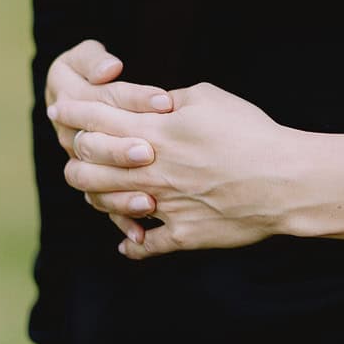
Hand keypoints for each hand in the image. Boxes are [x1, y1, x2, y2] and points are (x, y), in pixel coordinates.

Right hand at [45, 39, 173, 242]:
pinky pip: (105, 207)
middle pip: (94, 149)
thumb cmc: (91, 68)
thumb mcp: (88, 58)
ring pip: (94, 186)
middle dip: (120, 150)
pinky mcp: (98, 184)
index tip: (164, 101)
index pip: (101, 102)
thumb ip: (94, 61)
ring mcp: (84, 164)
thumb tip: (106, 68)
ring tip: (150, 200)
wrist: (80, 97)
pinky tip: (140, 235)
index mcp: (68, 102)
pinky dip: (122, 220)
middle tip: (149, 150)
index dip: (133, 101)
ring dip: (120, 194)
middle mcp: (72, 137)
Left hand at [58, 82, 308, 257]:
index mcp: (156, 131)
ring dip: (95, 195)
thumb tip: (151, 103)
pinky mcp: (182, 235)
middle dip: (75, 156)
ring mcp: (163, 205)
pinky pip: (144, 246)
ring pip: (106, 204)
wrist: (284, 181)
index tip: (59, 108)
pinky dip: (132, 245)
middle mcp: (151, 169)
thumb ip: (170, 100)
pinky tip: (128, 241)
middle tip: (75, 151)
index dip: (74, 111)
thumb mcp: (209, 98)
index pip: (97, 119)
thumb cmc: (251, 132)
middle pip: (88, 165)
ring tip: (95, 189)